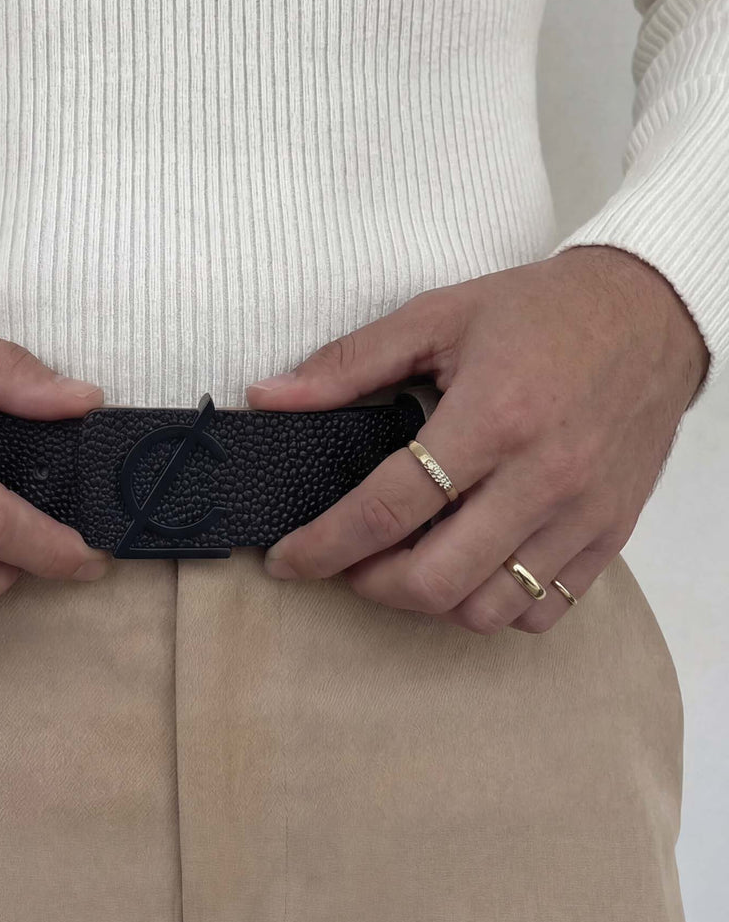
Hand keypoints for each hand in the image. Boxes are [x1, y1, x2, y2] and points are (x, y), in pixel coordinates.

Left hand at [245, 247, 708, 634]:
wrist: (653, 312)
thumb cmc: (543, 311)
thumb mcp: (438, 315)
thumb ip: (348, 363)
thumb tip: (268, 397)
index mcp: (492, 417)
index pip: (388, 507)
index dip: (323, 544)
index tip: (286, 559)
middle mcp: (541, 476)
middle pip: (436, 579)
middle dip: (371, 584)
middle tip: (348, 563)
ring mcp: (581, 513)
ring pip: (489, 610)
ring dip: (432, 601)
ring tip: (407, 564)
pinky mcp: (611, 533)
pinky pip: (543, 609)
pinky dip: (495, 607)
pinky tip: (470, 569)